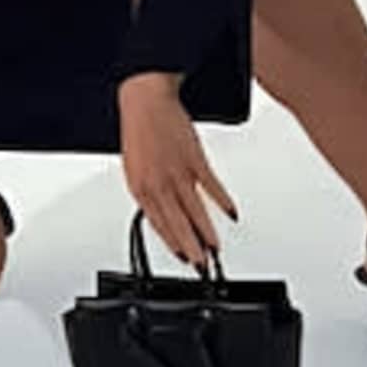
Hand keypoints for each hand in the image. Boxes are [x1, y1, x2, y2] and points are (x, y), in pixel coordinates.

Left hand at [116, 74, 235, 269]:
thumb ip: (149, 192)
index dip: (172, 244)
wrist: (146, 101)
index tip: (183, 258)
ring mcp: (177, 172)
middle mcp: (158, 183)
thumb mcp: (135, 168)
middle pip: (177, 223)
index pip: (158, 224)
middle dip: (190, 248)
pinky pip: (211, 186)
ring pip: (194, 210)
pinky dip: (222, 201)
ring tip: (215, 249)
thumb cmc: (140, 132)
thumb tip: (162, 213)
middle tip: (202, 265)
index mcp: (140, 188)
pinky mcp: (194, 159)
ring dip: (206, 232)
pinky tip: (231, 214)